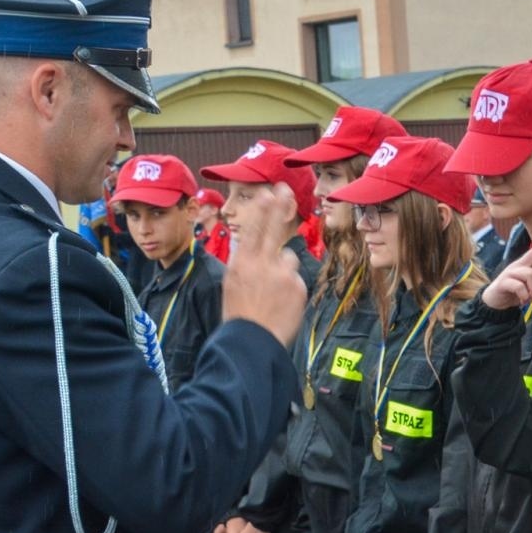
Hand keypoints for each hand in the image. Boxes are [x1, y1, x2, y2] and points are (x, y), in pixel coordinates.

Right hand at [221, 188, 306, 345]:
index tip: (268, 193)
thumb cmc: (240, 315)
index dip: (262, 209)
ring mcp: (283, 275)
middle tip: (285, 189)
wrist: (252, 343)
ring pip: (288, 260)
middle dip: (280, 207)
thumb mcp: (232, 284)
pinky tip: (281, 305)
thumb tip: (253, 246)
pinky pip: (296, 280)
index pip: (254, 229)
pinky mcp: (298, 288)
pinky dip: (291, 289)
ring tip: (272, 295)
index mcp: (243, 263)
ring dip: (284, 271)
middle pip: (275, 229)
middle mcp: (263, 264)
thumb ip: (245, 263)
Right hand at [481, 228, 531, 309]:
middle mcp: (519, 266)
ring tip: (529, 298)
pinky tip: (522, 301)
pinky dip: (524, 296)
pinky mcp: (504, 281)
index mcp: (526, 266)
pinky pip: (520, 286)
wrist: (493, 301)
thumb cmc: (513, 293)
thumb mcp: (529, 294)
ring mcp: (511, 272)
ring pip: (531, 274)